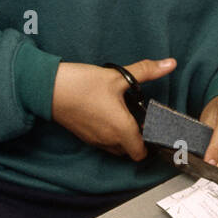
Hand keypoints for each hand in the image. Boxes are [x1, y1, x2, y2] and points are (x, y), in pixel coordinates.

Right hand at [51, 58, 175, 159]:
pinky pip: (102, 142)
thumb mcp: (117, 76)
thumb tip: (170, 63)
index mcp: (121, 130)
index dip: (151, 145)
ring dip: (123, 138)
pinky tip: (108, 113)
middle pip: (129, 152)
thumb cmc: (82, 84)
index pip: (141, 153)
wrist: (47, 89)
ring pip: (115, 148)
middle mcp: (108, 140)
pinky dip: (109, 134)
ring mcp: (94, 140)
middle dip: (138, 140)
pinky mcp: (83, 136)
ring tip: (126, 116)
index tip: (153, 129)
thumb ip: (146, 71)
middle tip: (142, 120)